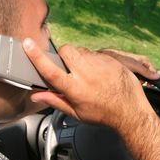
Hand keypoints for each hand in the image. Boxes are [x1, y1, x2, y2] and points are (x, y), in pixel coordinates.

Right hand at [22, 39, 154, 128]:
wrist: (131, 112)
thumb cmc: (104, 115)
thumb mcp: (77, 114)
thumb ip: (55, 101)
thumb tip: (36, 95)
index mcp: (76, 90)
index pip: (51, 71)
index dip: (37, 56)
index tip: (28, 44)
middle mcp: (87, 75)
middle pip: (66, 51)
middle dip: (63, 55)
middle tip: (68, 67)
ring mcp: (101, 65)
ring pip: (81, 50)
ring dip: (79, 58)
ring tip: (87, 73)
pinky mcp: (111, 60)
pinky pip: (96, 53)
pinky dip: (93, 60)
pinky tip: (99, 73)